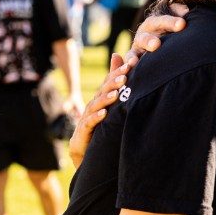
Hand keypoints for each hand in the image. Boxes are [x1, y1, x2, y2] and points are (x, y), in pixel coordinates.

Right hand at [69, 53, 129, 167]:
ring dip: (106, 98)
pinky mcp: (84, 131)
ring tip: (116, 93)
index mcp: (101, 99)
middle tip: (124, 76)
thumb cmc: (101, 126)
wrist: (85, 150)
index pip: (109, 82)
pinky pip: (89, 123)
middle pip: (103, 91)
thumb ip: (117, 89)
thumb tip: (125, 69)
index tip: (131, 63)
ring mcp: (87, 117)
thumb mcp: (111, 108)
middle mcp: (94, 105)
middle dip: (113, 82)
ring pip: (96, 105)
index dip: (118, 72)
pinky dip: (96, 117)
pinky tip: (104, 114)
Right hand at [124, 4, 187, 64]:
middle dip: (149, 41)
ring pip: (134, 51)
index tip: (182, 24)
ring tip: (135, 61)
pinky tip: (129, 69)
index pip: (162, 21)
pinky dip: (127, 65)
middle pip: (145, 36)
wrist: (158, 43)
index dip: (171, 22)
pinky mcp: (133, 60)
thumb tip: (185, 10)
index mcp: (154, 23)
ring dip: (134, 56)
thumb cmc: (171, 31)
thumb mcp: (175, 21)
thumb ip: (177, 12)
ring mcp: (137, 48)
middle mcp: (144, 34)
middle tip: (156, 44)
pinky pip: (128, 63)